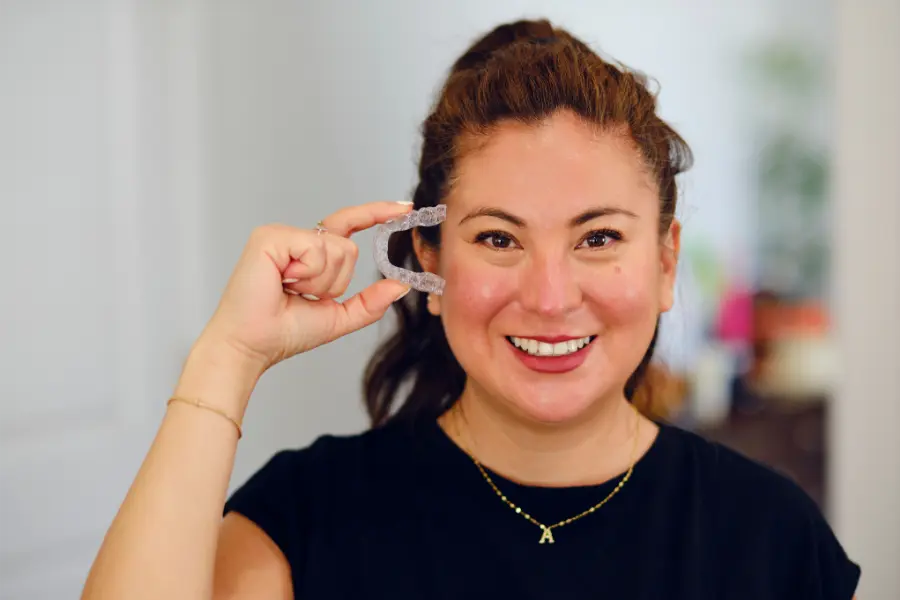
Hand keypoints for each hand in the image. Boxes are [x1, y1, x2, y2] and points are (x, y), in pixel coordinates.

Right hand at [195, 201, 413, 372]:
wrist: (253, 345)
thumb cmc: (284, 332)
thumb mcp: (338, 318)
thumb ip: (369, 302)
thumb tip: (401, 285)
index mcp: (310, 254)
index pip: (350, 226)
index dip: (377, 213)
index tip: (406, 208)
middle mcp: (296, 239)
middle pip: (348, 246)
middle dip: (336, 281)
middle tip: (303, 295)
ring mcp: (282, 234)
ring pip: (335, 247)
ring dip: (320, 281)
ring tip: (290, 290)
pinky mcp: (270, 236)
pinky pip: (314, 248)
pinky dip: (307, 273)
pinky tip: (282, 281)